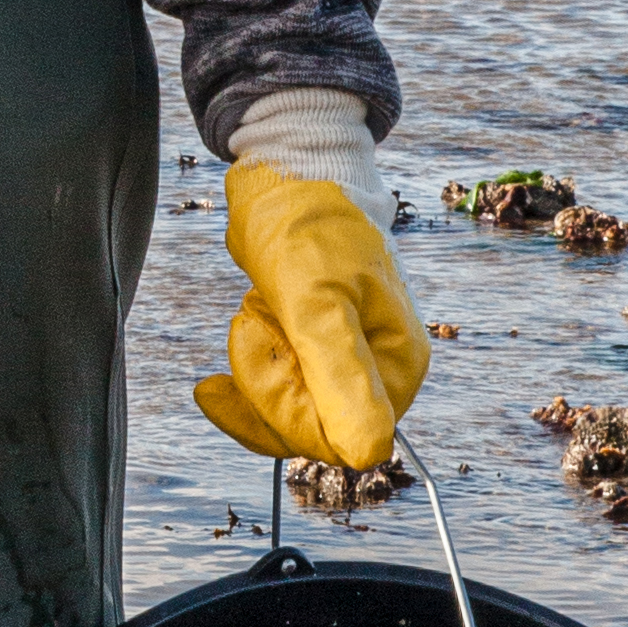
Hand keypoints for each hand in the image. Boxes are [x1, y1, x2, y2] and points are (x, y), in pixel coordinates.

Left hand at [193, 163, 430, 472]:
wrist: (289, 171)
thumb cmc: (309, 223)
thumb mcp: (317, 301)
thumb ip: (341, 377)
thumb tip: (369, 455)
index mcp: (397, 366)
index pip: (338, 438)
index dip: (285, 406)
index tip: (263, 342)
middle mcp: (380, 372)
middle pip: (309, 428)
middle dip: (266, 376)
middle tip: (259, 312)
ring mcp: (349, 362)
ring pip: (287, 410)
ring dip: (257, 362)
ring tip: (257, 307)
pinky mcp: (319, 350)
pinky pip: (278, 391)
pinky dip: (251, 367)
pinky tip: (230, 352)